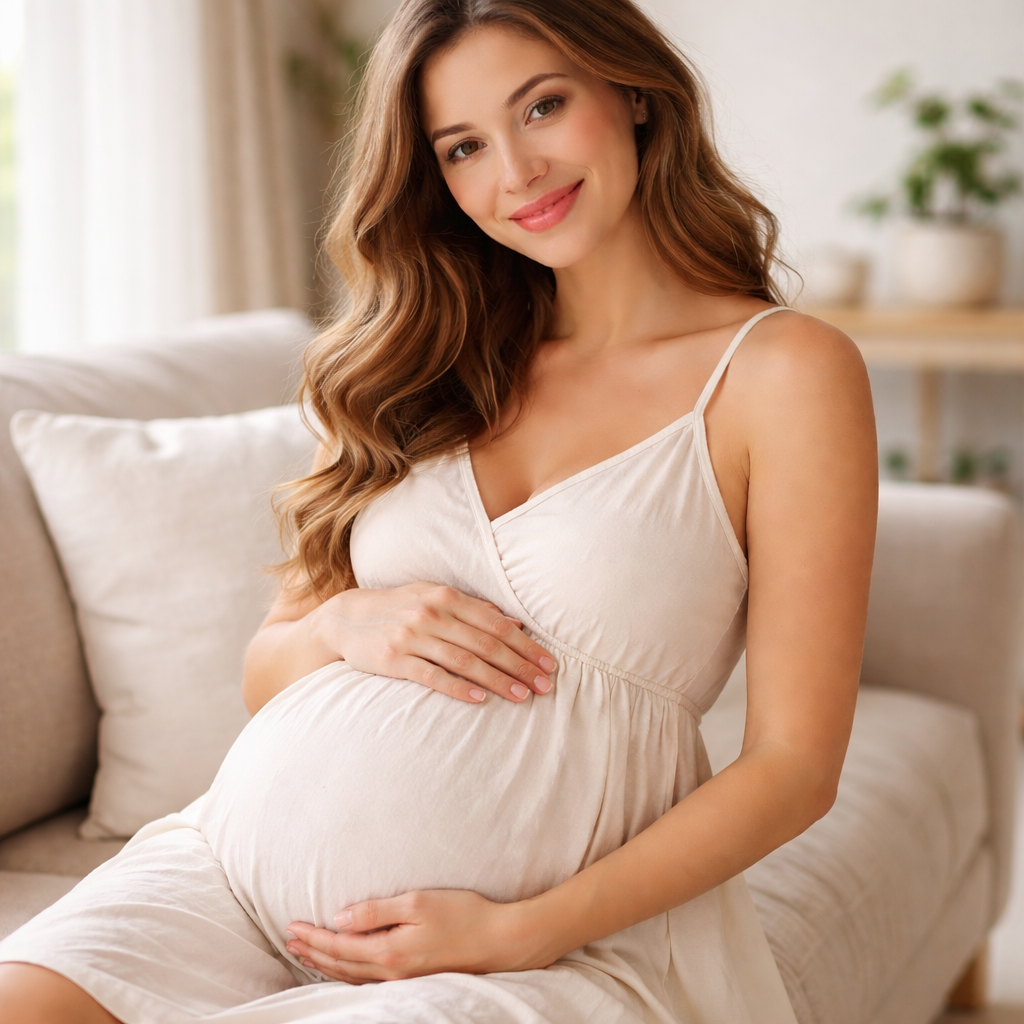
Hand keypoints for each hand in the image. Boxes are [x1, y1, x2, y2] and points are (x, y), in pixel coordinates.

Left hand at [284, 890, 554, 982]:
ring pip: (352, 976)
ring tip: (307, 954)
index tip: (292, 926)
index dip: (313, 937)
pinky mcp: (414, 978)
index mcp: (389, 951)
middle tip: (290, 941)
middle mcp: (392, 971)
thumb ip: (376, 911)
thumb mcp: (417, 903)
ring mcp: (403, 979)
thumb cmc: (462, 914)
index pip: (339, 946)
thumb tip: (340, 918)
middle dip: (313, 952)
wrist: (500, 941)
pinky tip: (345, 967)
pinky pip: (369, 980)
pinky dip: (348, 973)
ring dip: (326, 965)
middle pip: (340, 965)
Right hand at [311, 582, 555, 703]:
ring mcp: (412, 636)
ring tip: (521, 696)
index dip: (525, 644)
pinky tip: (479, 700)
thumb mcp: (435, 599)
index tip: (548, 664)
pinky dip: (458, 688)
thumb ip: (474, 610)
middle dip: (519, 665)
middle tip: (544, 685)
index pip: (495, 623)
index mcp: (446, 596)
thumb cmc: (398, 609)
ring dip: (496, 680)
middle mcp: (432, 614)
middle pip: (485, 643)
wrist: (344, 619)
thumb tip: (516, 623)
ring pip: (464, 660)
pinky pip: (432, 676)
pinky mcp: (393, 659)